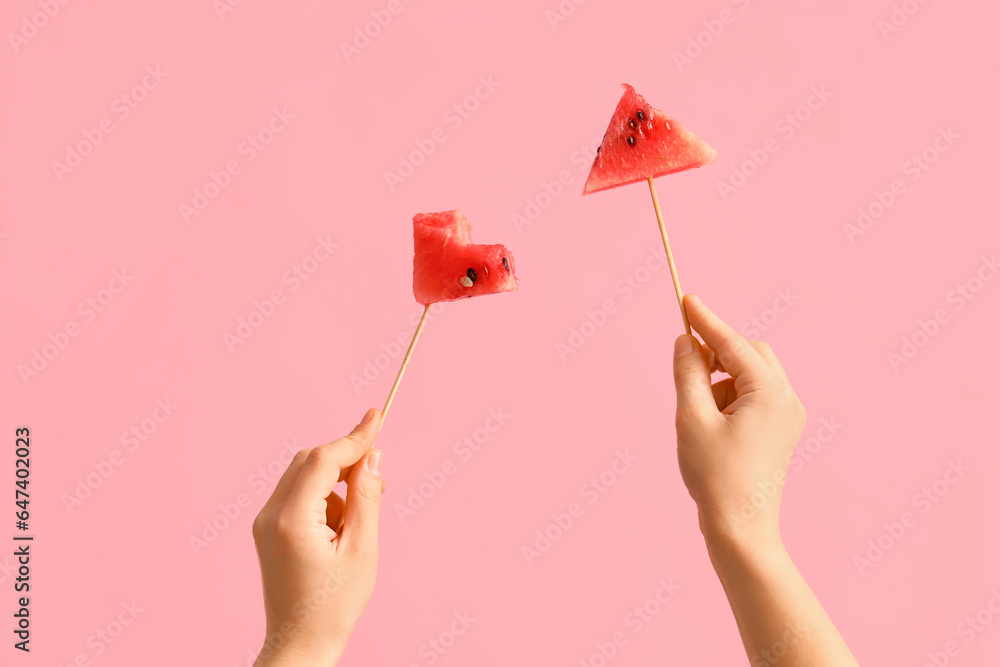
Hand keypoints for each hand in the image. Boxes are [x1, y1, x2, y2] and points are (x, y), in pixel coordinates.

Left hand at [252, 409, 384, 665]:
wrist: (300, 641)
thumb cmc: (335, 603)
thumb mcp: (362, 549)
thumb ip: (366, 497)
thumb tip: (372, 456)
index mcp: (291, 519)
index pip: (323, 459)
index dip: (353, 437)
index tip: (378, 417)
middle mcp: (270, 514)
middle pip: (310, 460)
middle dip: (345, 459)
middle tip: (378, 478)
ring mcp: (264, 521)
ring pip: (304, 474)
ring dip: (336, 480)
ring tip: (360, 518)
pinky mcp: (267, 528)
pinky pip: (298, 493)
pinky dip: (324, 496)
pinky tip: (341, 527)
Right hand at [672, 294, 806, 541]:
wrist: (740, 528)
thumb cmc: (715, 477)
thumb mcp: (692, 418)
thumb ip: (688, 373)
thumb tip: (686, 341)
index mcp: (770, 393)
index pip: (733, 343)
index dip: (706, 320)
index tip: (686, 298)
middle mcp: (788, 399)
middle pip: (749, 352)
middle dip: (717, 354)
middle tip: (687, 371)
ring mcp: (789, 416)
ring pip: (752, 373)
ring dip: (722, 379)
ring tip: (700, 414)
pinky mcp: (782, 430)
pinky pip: (756, 395)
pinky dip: (731, 396)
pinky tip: (713, 424)